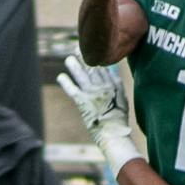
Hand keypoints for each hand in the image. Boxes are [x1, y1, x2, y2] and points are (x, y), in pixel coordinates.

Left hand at [58, 54, 140, 170]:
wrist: (115, 134)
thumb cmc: (119, 123)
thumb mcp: (123, 103)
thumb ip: (118, 90)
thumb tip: (114, 80)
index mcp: (115, 87)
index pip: (105, 70)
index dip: (98, 61)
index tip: (93, 53)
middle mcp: (104, 87)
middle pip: (93, 69)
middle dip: (85, 60)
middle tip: (78, 50)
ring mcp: (93, 94)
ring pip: (82, 76)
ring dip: (74, 67)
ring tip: (69, 59)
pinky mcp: (83, 102)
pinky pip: (72, 89)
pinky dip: (66, 83)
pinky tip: (61, 76)